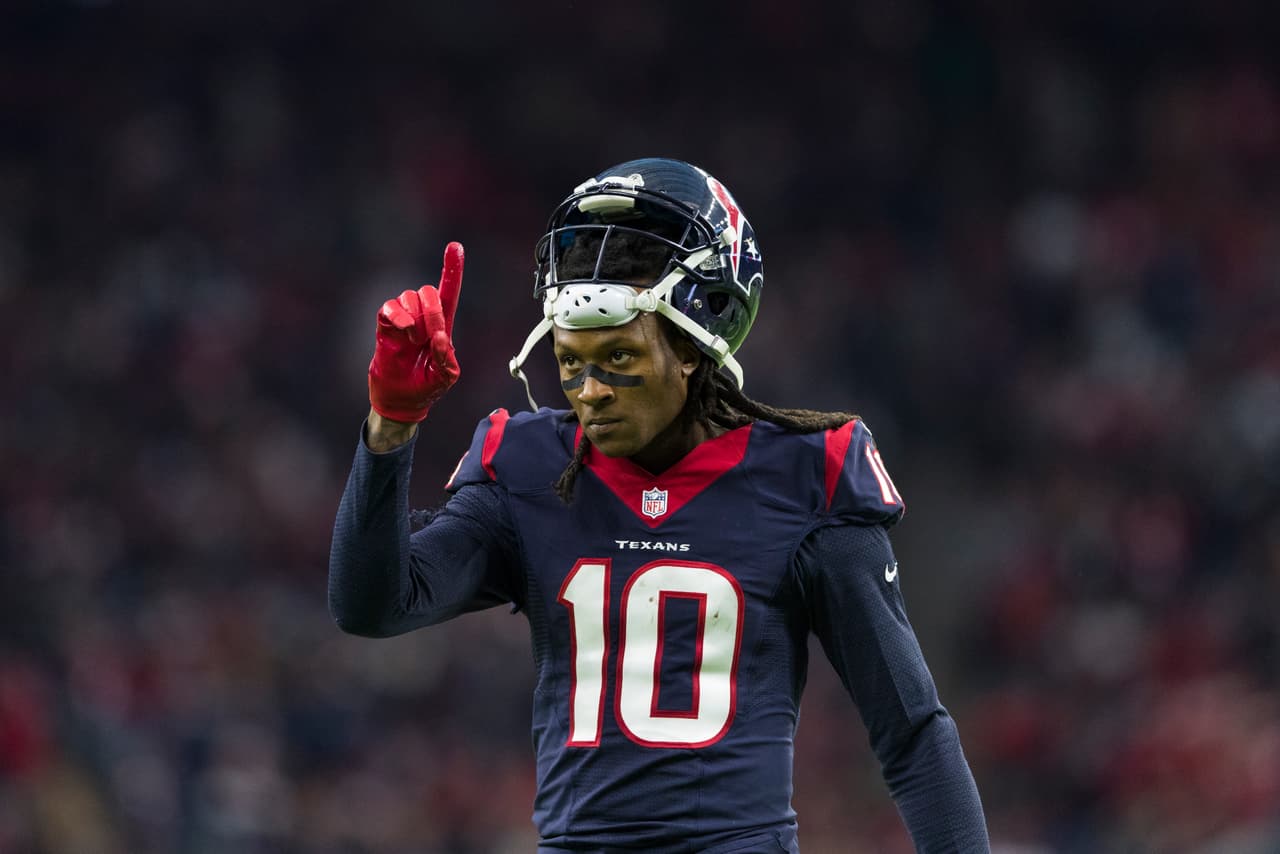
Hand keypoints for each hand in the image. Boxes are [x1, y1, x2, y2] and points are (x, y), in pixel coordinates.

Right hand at [367, 242, 463, 422]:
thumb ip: (447, 358)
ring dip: (415, 319)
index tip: (455, 246)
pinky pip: (389, 307)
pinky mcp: (385, 325)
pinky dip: (397, 316)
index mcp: (442, 326)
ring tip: (414, 342)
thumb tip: (440, 336)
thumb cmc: (426, 387)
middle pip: (428, 292)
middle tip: (429, 336)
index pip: (448, 292)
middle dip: (432, 311)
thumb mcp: (446, 377)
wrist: (401, 400)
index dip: (452, 269)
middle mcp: (422, 317)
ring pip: (409, 298)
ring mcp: (403, 320)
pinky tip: (403, 331)